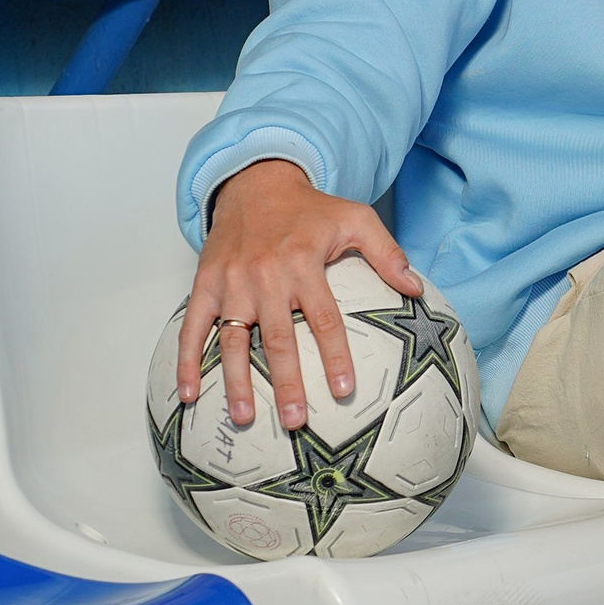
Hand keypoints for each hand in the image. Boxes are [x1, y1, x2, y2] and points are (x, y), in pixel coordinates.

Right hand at [176, 158, 422, 431]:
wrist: (255, 183)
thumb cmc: (310, 208)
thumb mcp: (356, 218)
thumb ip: (387, 254)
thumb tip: (417, 289)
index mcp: (303, 263)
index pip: (324, 318)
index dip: (335, 356)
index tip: (344, 391)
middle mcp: (265, 276)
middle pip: (277, 338)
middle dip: (286, 382)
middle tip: (295, 421)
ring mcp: (231, 282)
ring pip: (231, 339)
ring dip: (236, 381)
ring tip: (245, 417)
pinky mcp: (204, 284)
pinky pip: (192, 327)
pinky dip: (187, 361)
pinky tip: (187, 394)